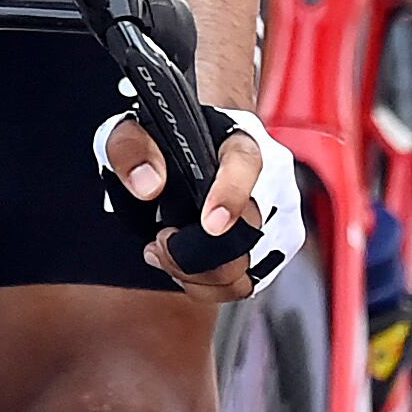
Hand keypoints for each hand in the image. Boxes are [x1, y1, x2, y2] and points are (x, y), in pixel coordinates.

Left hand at [95, 106, 302, 301]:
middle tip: (159, 241)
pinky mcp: (279, 244)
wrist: (202, 136)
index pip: (245, 163)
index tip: (211, 224)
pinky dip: (211, 284)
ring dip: (199, 275)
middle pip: (246, 233)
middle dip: (194, 253)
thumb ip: (132, 148)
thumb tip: (147, 185)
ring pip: (247, 269)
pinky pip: (247, 282)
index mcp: (237, 136)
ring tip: (167, 253)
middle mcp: (269, 174)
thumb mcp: (136, 128)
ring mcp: (279, 212)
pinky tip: (186, 261)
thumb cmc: (171, 133)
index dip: (231, 196)